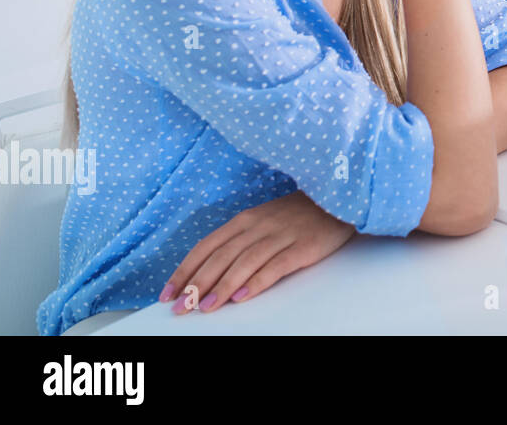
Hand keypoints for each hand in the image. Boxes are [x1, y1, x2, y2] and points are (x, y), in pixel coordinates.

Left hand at [159, 191, 354, 314]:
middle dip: (197, 283)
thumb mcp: (264, 221)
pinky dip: (258, 281)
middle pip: (221, 256)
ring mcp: (282, 236)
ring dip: (223, 286)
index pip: (206, 246)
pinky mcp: (304, 247)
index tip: (167, 294)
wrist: (339, 199)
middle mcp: (259, 226)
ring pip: (245, 262)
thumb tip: (208, 274)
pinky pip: (277, 265)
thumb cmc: (298, 215)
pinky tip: (243, 296)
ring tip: (206, 307)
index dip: (185, 270)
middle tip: (180, 308)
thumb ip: (239, 242)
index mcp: (245, 219)